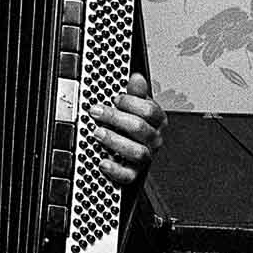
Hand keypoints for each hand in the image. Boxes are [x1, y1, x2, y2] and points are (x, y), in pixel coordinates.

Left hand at [90, 72, 164, 188]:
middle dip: (115, 118)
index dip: (131, 103)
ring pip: (137, 152)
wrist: (132, 153)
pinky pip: (128, 175)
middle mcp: (153, 139)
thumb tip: (136, 77)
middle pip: (140, 129)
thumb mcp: (136, 106)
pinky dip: (115, 169)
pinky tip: (103, 161)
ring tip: (97, 133)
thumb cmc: (133, 125)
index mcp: (156, 121)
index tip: (115, 99)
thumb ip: (136, 93)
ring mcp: (145, 156)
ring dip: (115, 141)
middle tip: (96, 112)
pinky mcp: (134, 173)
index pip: (150, 111)